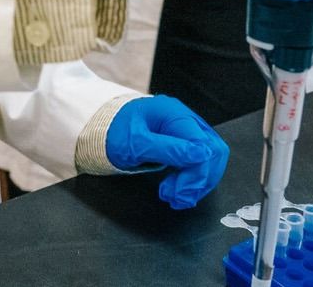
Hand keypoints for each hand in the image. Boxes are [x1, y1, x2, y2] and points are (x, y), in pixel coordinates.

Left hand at [106, 95, 229, 209]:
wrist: (99, 130)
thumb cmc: (113, 133)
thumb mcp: (136, 144)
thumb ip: (169, 149)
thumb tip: (202, 155)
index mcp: (174, 114)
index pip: (203, 146)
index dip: (197, 174)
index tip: (180, 193)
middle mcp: (185, 119)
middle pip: (213, 151)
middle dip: (199, 180)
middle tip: (178, 198)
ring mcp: (185, 130)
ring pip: (209, 158)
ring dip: (197, 183)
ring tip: (174, 197)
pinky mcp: (183, 142)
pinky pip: (199, 161)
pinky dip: (192, 180)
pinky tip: (177, 190)